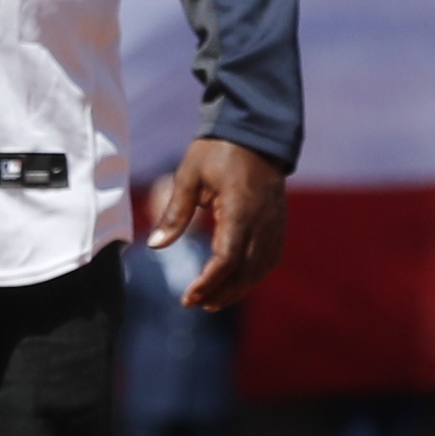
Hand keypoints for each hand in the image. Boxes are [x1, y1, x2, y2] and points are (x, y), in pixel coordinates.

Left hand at [147, 137, 289, 309]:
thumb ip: (174, 213)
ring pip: (259, 269)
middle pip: (244, 271)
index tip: (187, 296)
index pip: (227, 259)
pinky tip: (236, 283)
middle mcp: (262, 221)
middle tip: (194, 303)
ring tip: (211, 301)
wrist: (255, 132)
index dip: (208, 283)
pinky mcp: (279, 223)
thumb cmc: (218, 151)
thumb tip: (155, 245)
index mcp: (239, 209)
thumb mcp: (189, 176)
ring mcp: (274, 224)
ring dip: (237, 289)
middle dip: (219, 292)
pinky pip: (270, 259)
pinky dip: (253, 276)